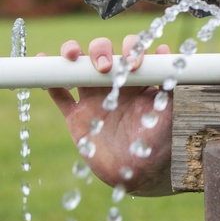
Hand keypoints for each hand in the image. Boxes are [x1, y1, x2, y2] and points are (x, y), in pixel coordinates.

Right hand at [46, 36, 173, 195]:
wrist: (140, 172)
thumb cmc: (161, 140)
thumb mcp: (174, 110)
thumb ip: (174, 84)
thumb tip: (171, 55)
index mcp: (139, 79)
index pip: (133, 50)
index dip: (132, 48)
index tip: (136, 64)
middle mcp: (116, 83)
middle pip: (102, 51)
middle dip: (101, 49)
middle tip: (108, 67)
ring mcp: (94, 97)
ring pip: (78, 65)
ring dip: (73, 53)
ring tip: (72, 56)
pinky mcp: (76, 115)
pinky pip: (58, 92)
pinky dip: (48, 77)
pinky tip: (43, 59)